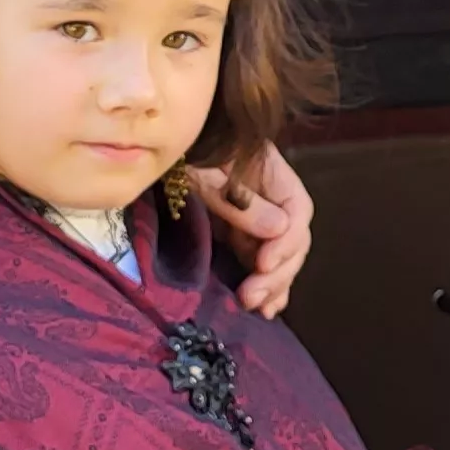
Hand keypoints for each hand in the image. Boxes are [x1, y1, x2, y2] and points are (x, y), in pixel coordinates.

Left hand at [188, 146, 314, 317]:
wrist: (153, 142)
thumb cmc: (180, 150)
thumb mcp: (204, 171)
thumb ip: (239, 200)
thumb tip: (280, 229)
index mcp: (269, 170)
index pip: (297, 209)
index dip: (287, 241)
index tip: (263, 264)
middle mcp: (268, 194)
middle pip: (291, 237)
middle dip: (277, 271)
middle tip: (252, 296)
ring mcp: (254, 213)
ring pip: (277, 252)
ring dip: (273, 283)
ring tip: (259, 308)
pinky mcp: (236, 229)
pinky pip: (258, 256)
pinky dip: (263, 281)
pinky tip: (264, 305)